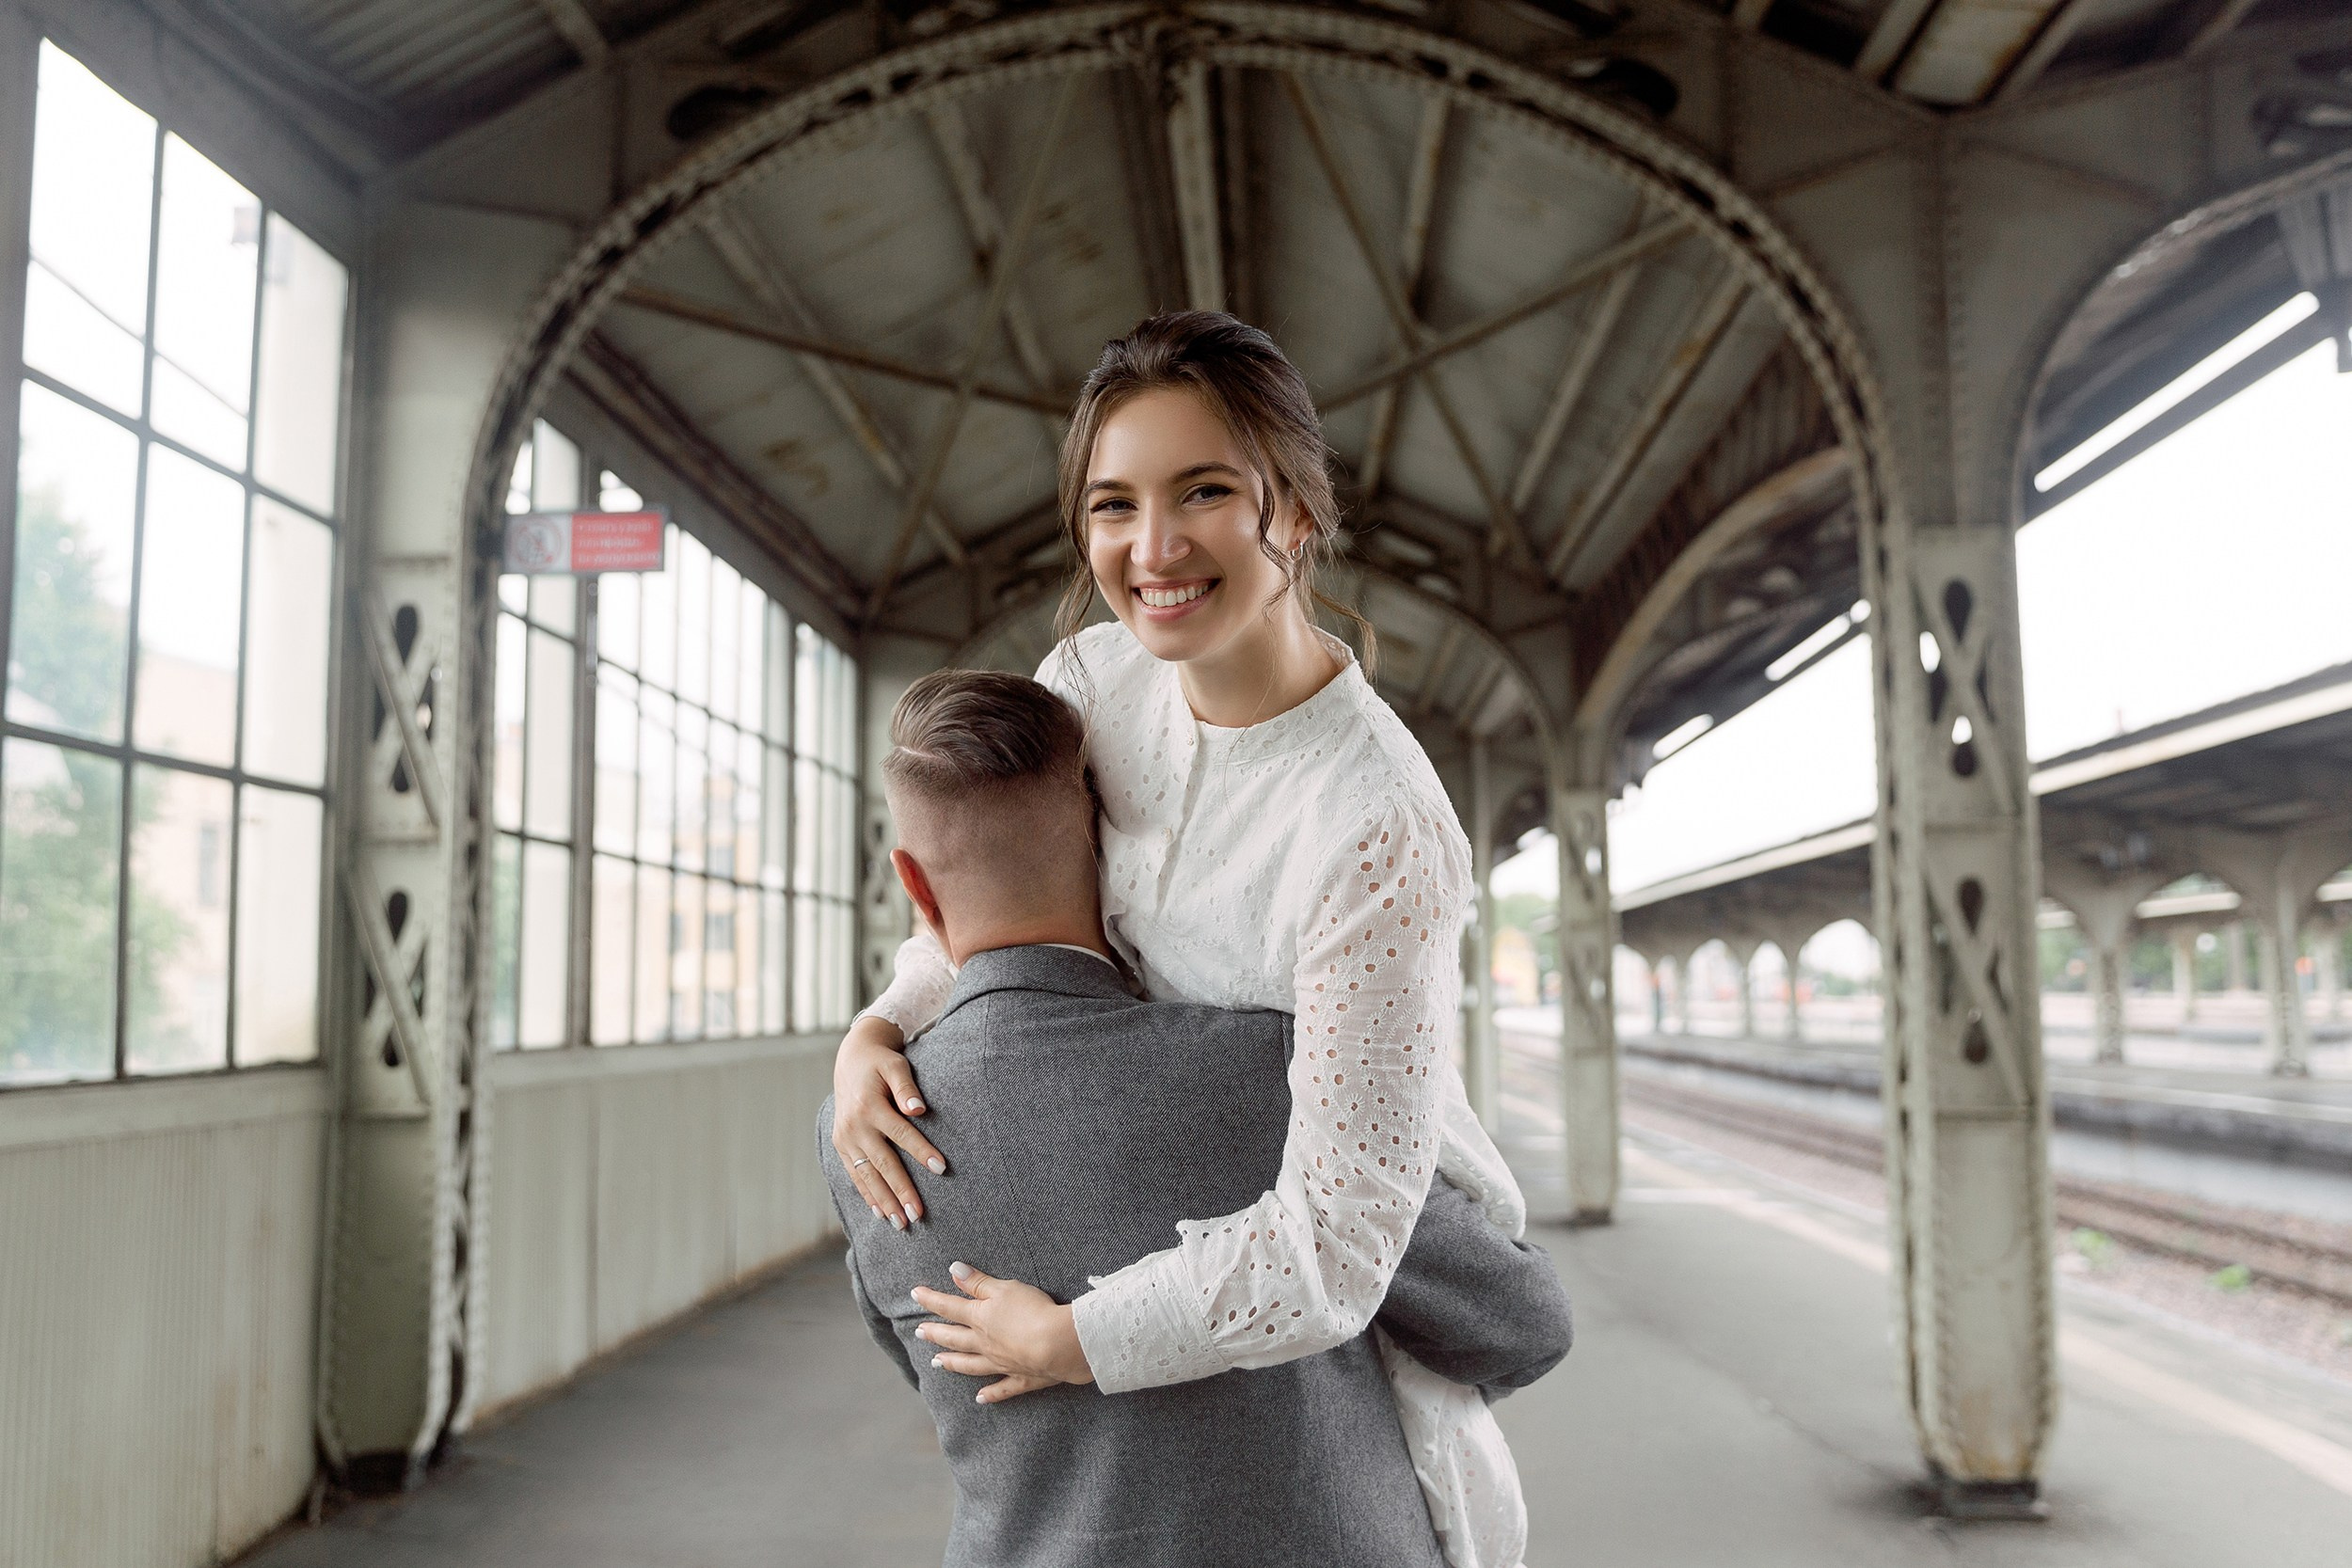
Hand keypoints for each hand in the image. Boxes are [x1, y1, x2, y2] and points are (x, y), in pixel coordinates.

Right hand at [832, 1015, 944, 1227]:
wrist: (850, 1060)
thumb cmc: (880, 1063)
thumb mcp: (895, 1065)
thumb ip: (906, 1086)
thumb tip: (918, 1110)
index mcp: (868, 1106)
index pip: (900, 1133)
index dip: (921, 1151)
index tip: (941, 1168)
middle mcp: (853, 1126)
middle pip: (882, 1163)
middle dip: (901, 1190)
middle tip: (918, 1215)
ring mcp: (844, 1138)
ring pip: (867, 1175)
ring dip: (884, 1201)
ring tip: (902, 1223)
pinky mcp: (840, 1145)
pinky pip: (854, 1174)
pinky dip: (867, 1194)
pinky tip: (880, 1213)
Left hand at [913, 1262, 1094, 1403]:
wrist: (1058, 1345)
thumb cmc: (1033, 1311)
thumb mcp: (1005, 1288)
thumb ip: (979, 1282)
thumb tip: (953, 1270)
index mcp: (981, 1318)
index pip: (950, 1307)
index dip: (931, 1299)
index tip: (914, 1294)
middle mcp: (985, 1344)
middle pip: (955, 1338)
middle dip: (936, 1334)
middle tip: (919, 1333)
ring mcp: (1001, 1364)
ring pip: (971, 1365)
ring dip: (953, 1363)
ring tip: (936, 1363)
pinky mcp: (1021, 1378)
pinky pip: (1002, 1389)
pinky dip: (990, 1394)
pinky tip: (979, 1398)